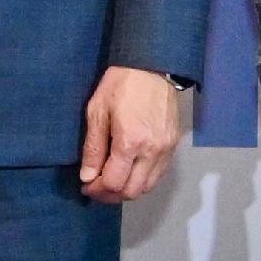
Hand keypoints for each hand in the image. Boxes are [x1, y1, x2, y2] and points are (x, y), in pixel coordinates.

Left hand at [79, 67, 183, 205]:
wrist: (151, 66)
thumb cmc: (120, 84)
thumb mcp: (97, 112)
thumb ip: (93, 148)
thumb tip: (88, 176)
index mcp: (131, 141)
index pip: (114, 183)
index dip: (96, 189)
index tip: (86, 185)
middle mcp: (152, 150)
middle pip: (132, 191)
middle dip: (111, 195)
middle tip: (96, 187)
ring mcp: (166, 149)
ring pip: (147, 187)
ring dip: (127, 190)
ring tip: (111, 181)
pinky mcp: (173, 145)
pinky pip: (158, 175)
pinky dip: (142, 180)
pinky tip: (129, 171)